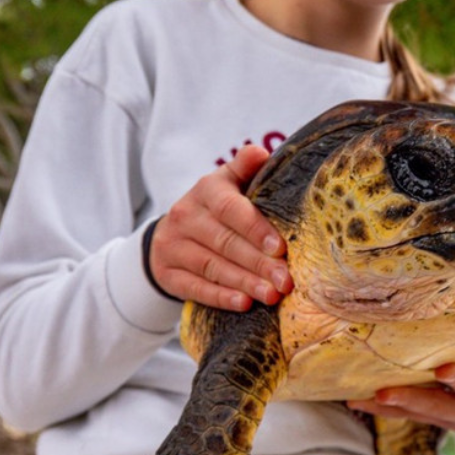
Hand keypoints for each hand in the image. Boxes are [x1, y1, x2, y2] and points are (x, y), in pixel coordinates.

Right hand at [147, 145, 292, 309]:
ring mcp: (173, 245)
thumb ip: (245, 168)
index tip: (280, 247)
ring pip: (213, 267)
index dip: (255, 228)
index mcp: (206, 190)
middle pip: (225, 242)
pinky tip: (244, 303)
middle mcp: (185, 215)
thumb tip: (261, 152)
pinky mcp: (168, 273)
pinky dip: (221, 297)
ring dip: (245, 283)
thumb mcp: (229, 183)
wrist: (172, 233)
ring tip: (273, 295)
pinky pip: (195, 287)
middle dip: (259, 263)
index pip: (230, 208)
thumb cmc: (218, 207)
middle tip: (286, 280)